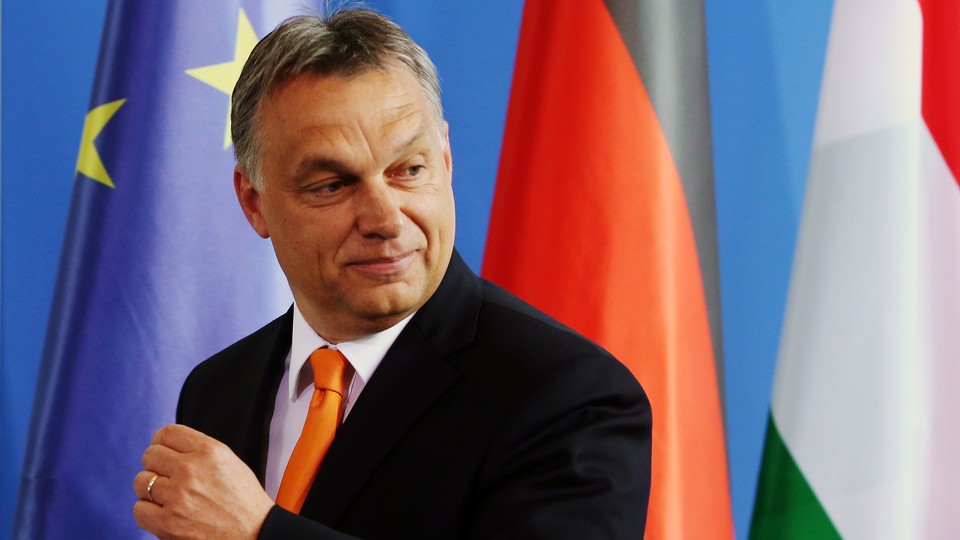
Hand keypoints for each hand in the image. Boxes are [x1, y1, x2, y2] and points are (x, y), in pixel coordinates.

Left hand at [133, 424, 274, 538]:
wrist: (254, 534)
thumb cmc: (245, 502)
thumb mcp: (231, 463)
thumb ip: (201, 451)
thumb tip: (172, 448)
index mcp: (209, 451)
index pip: (167, 433)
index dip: (161, 442)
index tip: (162, 450)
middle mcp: (191, 470)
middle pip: (150, 455)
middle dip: (156, 465)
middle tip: (166, 477)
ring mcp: (177, 496)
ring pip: (142, 481)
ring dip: (151, 489)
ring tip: (168, 497)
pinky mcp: (167, 522)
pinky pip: (139, 509)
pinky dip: (148, 511)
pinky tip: (164, 512)